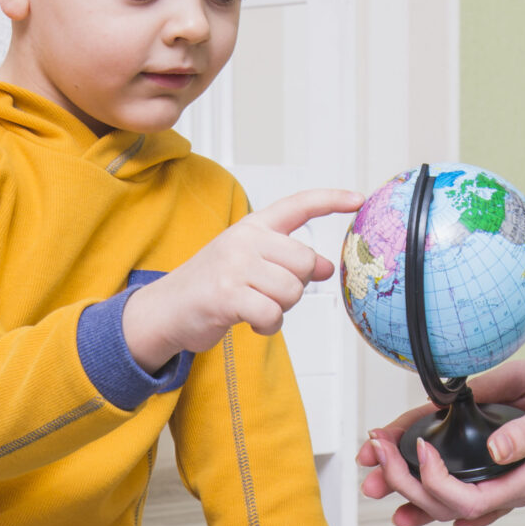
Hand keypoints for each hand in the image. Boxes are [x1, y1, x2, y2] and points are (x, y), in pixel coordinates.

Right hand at [122, 188, 359, 368]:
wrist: (166, 309)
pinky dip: (268, 325)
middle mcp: (244, 239)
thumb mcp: (251, 264)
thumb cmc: (211, 286)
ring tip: (256, 307)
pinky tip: (251, 321)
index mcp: (252, 226)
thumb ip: (287, 261)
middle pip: (306, 261)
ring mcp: (234, 265)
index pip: (298, 205)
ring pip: (293, 291)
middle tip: (270, 293)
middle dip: (297, 285)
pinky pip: (273, 314)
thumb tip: (328, 266)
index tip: (359, 200)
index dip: (331, 201)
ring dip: (281, 309)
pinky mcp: (227, 295)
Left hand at [356, 356, 524, 525]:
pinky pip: (468, 483)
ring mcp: (510, 477)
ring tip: (376, 472)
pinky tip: (421, 483)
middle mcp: (512, 484)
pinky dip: (436, 483)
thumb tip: (494, 447)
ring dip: (410, 486)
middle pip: (446, 504)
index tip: (419, 443)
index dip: (431, 479)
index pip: (463, 500)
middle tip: (378, 450)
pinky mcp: (511, 462)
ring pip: (451, 498)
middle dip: (403, 481)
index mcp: (524, 479)